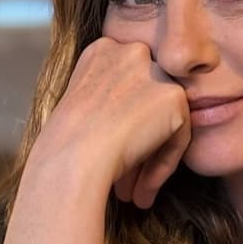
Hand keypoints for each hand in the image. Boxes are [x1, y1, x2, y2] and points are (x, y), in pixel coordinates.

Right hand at [37, 37, 190, 207]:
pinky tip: (143, 191)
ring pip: (165, 122)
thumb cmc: (64, 144)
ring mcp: (155, 71)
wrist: (71, 157)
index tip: (111, 155)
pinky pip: (178, 139)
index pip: (128, 88)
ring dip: (150, 161)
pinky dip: (162, 167)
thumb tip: (133, 127)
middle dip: (139, 144)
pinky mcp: (175, 97)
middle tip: (126, 182)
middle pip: (148, 103)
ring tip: (134, 193)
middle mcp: (131, 52)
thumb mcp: (82, 109)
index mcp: (103, 50)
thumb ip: (110, 104)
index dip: (122, 126)